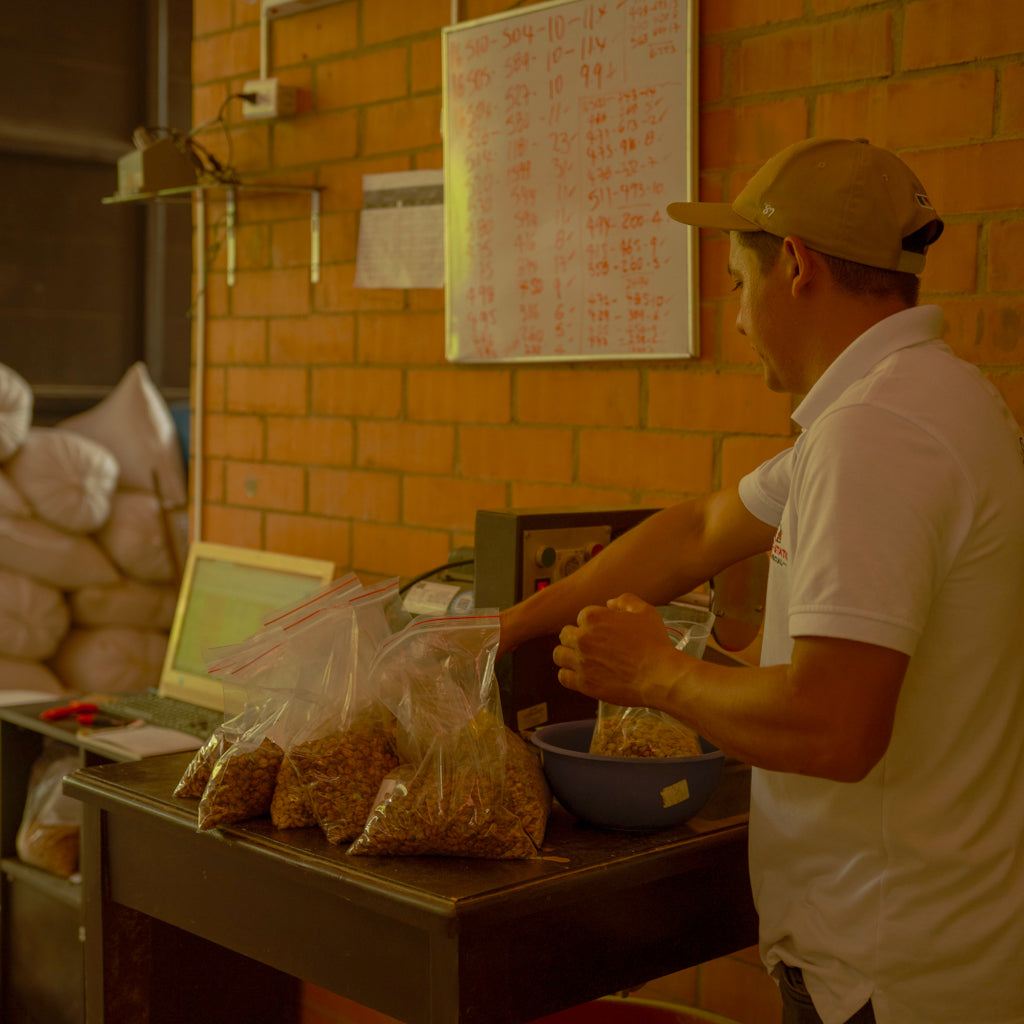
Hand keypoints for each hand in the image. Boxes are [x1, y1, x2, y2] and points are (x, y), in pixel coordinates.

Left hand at [553, 593, 676, 706]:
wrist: (660, 676)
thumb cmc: (655, 643)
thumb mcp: (645, 612)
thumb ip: (625, 601)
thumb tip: (609, 603)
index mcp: (593, 617)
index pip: (581, 617)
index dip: (593, 624)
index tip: (603, 632)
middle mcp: (582, 638)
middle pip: (565, 634)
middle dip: (577, 637)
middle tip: (591, 646)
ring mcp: (581, 661)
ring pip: (559, 654)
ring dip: (568, 655)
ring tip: (581, 659)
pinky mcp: (583, 683)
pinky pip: (563, 676)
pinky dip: (569, 674)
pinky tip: (581, 674)